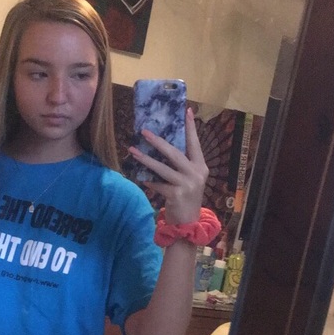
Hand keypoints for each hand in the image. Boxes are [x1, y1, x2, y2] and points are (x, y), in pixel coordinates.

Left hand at [128, 107, 207, 224]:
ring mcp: (186, 184)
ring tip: (132, 150)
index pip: (195, 143)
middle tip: (144, 131)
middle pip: (174, 153)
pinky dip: (148, 181)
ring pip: (162, 167)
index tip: (186, 111)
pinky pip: (157, 184)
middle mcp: (196, 173)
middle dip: (158, 141)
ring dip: (145, 159)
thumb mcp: (188, 180)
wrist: (187, 224)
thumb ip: (181, 166)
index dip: (190, 128)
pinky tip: (141, 178)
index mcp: (201, 167)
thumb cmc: (185, 199)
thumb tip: (162, 147)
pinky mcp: (175, 194)